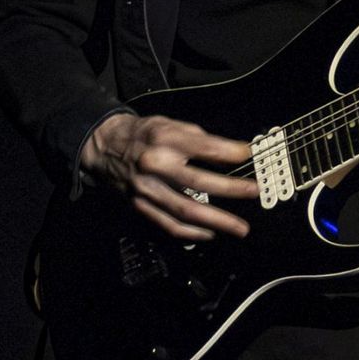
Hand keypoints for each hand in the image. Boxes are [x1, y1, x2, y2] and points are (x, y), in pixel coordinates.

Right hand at [80, 111, 257, 239]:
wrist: (104, 147)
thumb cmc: (142, 134)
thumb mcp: (169, 124)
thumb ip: (199, 139)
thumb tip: (231, 154)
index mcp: (164, 139)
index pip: (205, 146)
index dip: (231, 152)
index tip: (251, 155)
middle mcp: (155, 164)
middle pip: (199, 181)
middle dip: (231, 189)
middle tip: (254, 193)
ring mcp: (147, 189)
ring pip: (186, 210)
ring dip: (217, 222)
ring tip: (239, 228)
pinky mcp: (141, 206)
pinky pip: (169, 225)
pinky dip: (192, 233)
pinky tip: (211, 234)